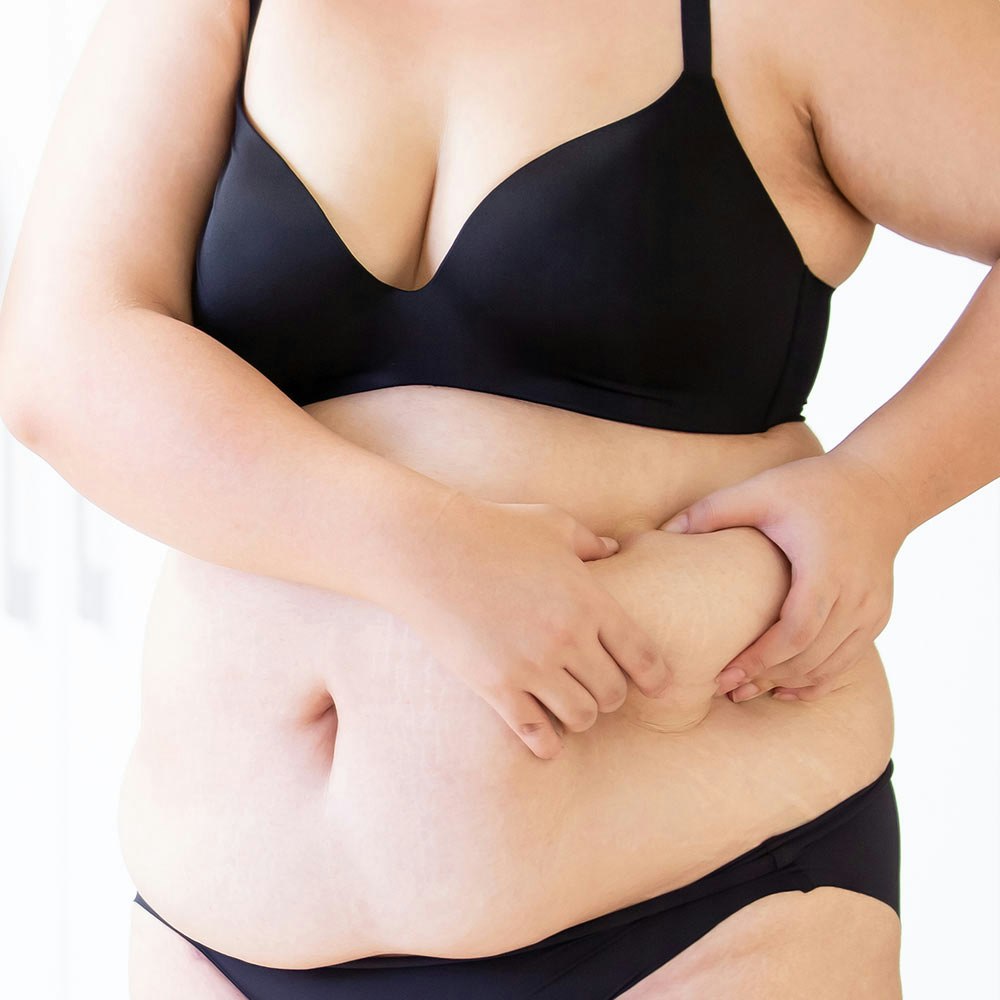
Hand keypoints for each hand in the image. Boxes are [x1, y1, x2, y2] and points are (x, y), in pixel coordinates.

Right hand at [396, 493, 671, 758]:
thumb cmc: (492, 528)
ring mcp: (532, 665)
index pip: (642, 654)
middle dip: (611, 694)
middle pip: (614, 693)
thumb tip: (614, 548)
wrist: (428, 548)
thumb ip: (589, 541)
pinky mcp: (496, 686)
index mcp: (589, 599)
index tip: (657, 685)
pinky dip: (546, 742)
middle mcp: (568, 637)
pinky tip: (545, 739)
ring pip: (582, 717)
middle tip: (598, 687)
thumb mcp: (551, 524)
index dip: (655, 676)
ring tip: (570, 706)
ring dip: (581, 715)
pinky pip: (535, 732)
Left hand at [657, 450, 911, 702]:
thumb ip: (711, 511)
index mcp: (825, 568)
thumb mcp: (761, 491)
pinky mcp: (877, 615)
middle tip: (726, 689)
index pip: (795, 632)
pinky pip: (847, 661)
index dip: (759, 660)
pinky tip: (784, 688)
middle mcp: (855, 595)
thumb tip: (662, 530)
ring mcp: (871, 609)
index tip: (724, 675)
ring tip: (747, 690)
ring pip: (829, 666)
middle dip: (766, 678)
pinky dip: (816, 680)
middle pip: (810, 657)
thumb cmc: (814, 487)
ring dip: (789, 684)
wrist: (881, 487)